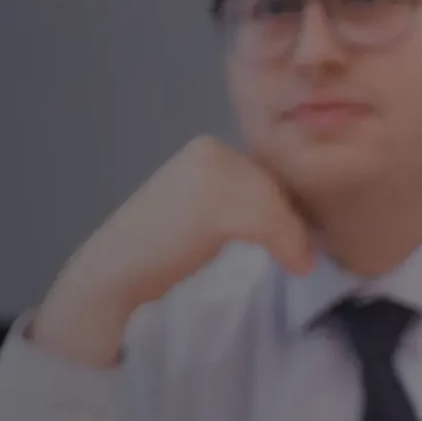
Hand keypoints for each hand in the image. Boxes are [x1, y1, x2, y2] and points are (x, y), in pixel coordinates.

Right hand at [33, 136, 315, 364]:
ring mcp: (211, 175)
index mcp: (207, 148)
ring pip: (276, 204)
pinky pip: (270, 223)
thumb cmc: (157, 248)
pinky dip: (289, 246)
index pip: (265, 171)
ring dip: (295, 237)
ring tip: (302, 262)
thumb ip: (237, 198)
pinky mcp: (215, 205)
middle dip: (294, 219)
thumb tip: (295, 210)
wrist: (114, 272)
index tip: (302, 232)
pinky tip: (297, 266)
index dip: (288, 202)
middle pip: (275, 185)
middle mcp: (210, 151)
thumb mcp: (201, 208)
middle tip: (306, 251)